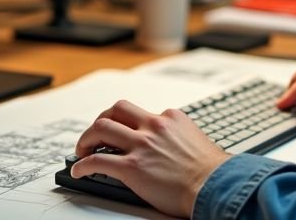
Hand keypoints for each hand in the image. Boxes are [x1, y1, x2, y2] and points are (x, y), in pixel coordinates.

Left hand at [70, 100, 231, 217]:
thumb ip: (178, 136)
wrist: (216, 186)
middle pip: (116, 110)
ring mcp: (142, 145)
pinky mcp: (132, 167)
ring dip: (86, 138)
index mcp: (170, 119)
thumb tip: (171, 145)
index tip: (123, 134)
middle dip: (101, 120)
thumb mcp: (195, 140)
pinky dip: (83, 165)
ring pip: (101, 128)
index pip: (141, 112)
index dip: (128, 124)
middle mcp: (153, 126)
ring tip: (82, 149)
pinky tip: (79, 170)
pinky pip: (97, 161)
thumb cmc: (211, 171)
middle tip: (96, 134)